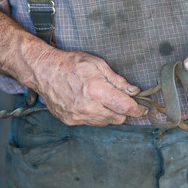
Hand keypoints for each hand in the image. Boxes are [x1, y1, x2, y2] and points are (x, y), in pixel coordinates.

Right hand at [32, 49, 147, 125]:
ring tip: (104, 100)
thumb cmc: (71, 64)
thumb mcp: (98, 64)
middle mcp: (88, 108)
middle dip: (123, 111)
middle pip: (118, 118)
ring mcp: (78, 116)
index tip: (143, 109)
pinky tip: (91, 104)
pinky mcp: (70, 120)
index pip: (125, 107)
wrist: (43, 70)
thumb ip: (118, 80)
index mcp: (97, 91)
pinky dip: (96, 116)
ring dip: (110, 114)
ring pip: (105, 123)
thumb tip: (134, 91)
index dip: (138, 110)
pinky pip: (91, 123)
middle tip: (122, 101)